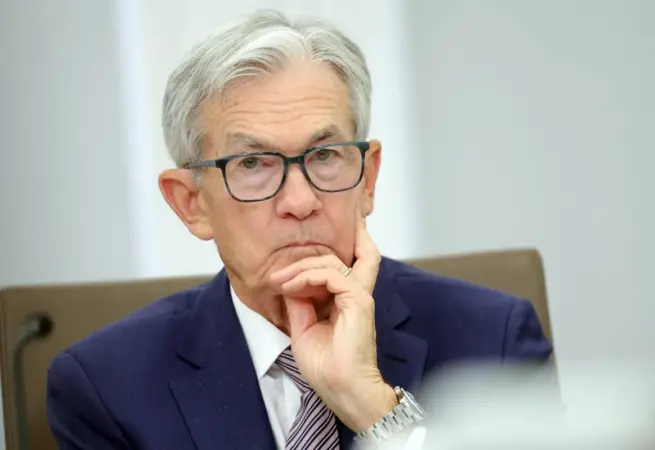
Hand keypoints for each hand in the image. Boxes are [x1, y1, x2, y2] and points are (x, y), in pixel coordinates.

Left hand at [270, 213, 396, 430]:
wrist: (341, 388)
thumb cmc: (326, 366)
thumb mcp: (304, 328)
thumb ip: (299, 302)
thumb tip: (289, 283)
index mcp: (349, 300)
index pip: (351, 263)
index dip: (345, 245)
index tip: (325, 236)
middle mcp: (358, 294)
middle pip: (360, 252)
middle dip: (346, 235)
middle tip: (311, 234)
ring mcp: (359, 296)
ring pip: (333, 262)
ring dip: (301, 266)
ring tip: (280, 278)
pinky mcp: (358, 300)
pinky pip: (330, 274)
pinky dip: (306, 276)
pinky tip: (289, 286)